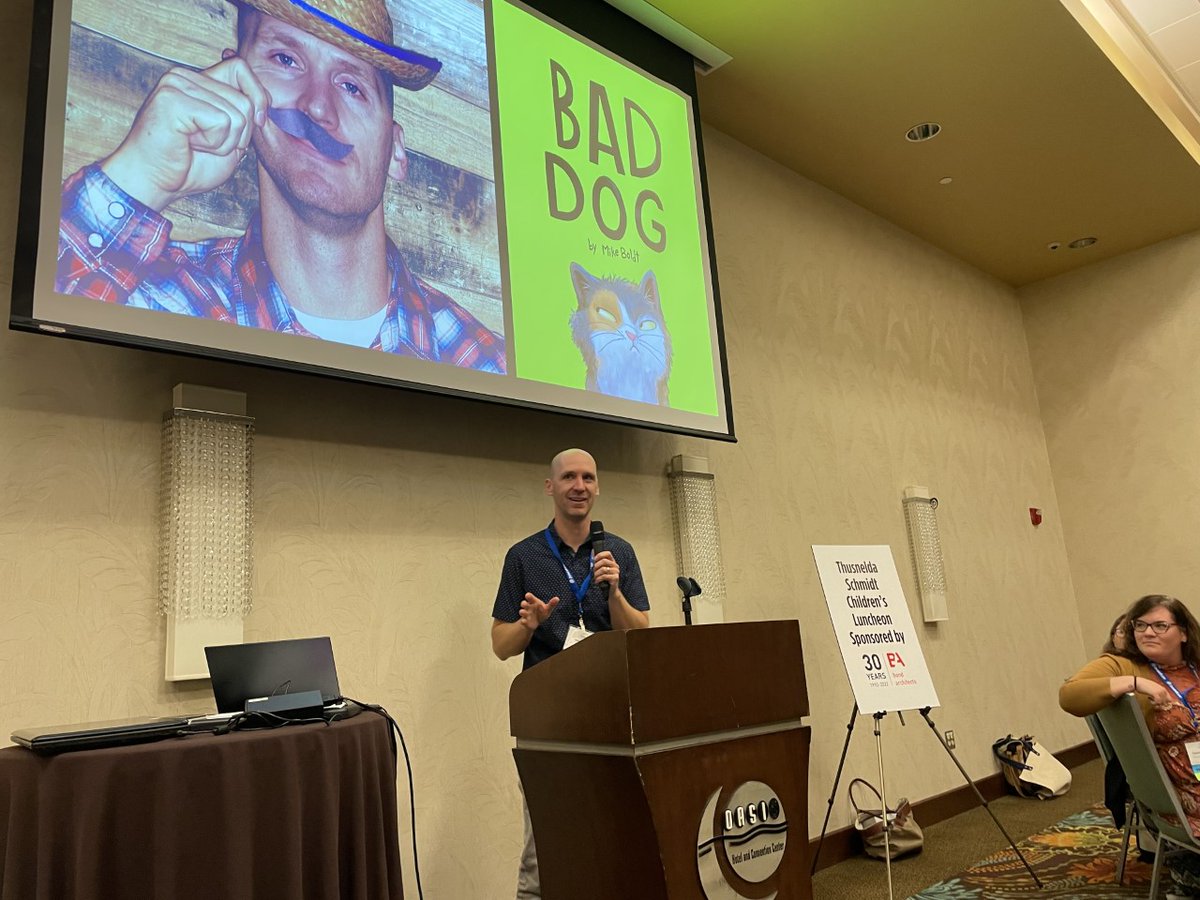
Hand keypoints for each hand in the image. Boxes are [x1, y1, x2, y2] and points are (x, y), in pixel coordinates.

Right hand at [101, 55, 270, 211]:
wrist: (154, 184)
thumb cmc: (190, 166)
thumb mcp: (231, 140)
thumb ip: (246, 116)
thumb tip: (266, 99)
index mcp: (198, 81)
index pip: (241, 69)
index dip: (257, 97)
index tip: (255, 123)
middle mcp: (185, 76)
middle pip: (245, 99)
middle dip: (238, 135)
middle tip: (207, 145)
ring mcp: (176, 83)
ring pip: (237, 113)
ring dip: (224, 142)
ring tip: (195, 145)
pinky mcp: (172, 98)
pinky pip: (222, 122)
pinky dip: (213, 143)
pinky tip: (189, 144)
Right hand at [519, 593, 558, 631]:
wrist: (536, 622)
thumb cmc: (542, 612)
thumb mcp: (547, 609)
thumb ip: (551, 604)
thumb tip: (557, 598)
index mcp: (534, 602)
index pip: (530, 598)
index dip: (529, 597)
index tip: (528, 595)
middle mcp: (528, 607)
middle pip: (524, 604)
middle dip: (524, 604)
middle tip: (524, 603)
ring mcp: (526, 614)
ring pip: (522, 612)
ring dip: (522, 612)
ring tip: (522, 612)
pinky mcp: (525, 622)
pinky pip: (523, 621)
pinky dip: (523, 621)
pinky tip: (524, 621)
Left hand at [593, 550, 619, 588]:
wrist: (610, 591)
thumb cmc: (604, 579)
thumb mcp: (600, 570)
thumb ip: (597, 562)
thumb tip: (592, 552)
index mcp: (612, 562)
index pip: (608, 553)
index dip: (600, 555)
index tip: (593, 560)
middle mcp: (615, 565)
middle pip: (604, 561)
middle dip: (596, 566)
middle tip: (592, 571)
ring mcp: (616, 572)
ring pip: (603, 569)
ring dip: (596, 573)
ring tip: (594, 577)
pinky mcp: (615, 578)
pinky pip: (605, 576)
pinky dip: (598, 579)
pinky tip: (596, 581)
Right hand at [1134, 677, 1172, 707]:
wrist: (1138, 682)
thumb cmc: (1144, 684)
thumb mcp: (1154, 688)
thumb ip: (1158, 693)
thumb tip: (1161, 699)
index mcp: (1163, 688)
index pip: (1169, 698)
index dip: (1167, 703)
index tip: (1162, 706)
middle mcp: (1163, 690)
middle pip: (1167, 702)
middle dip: (1162, 705)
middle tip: (1156, 705)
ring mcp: (1159, 692)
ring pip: (1162, 702)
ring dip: (1157, 704)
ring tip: (1151, 702)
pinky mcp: (1155, 693)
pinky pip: (1158, 702)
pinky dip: (1154, 703)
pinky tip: (1150, 700)